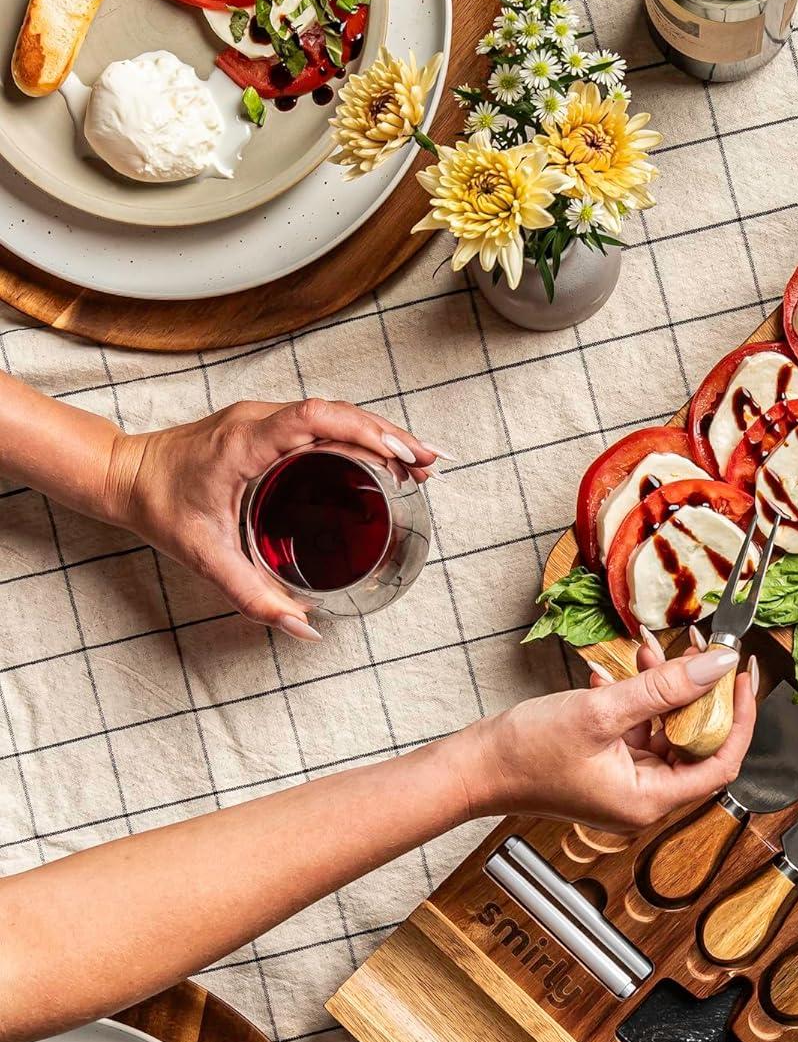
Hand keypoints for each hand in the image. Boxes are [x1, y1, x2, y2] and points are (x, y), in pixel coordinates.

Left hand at [104, 398, 444, 638]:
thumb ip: (253, 597)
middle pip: (340, 412)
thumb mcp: (205, 557)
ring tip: (419, 464)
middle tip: (431, 465)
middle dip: (391, 436)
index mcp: (247, 441)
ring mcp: (264, 419)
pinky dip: (358, 435)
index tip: (403, 457)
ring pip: (336, 413)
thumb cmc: (158, 507)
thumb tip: (304, 629)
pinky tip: (381, 459)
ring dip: (380, 434)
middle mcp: (260, 420)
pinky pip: (323, 422)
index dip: (366, 432)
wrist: (121, 473)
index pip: (317, 418)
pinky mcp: (266, 426)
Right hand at [462, 635, 758, 832]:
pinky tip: (615, 672)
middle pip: (695, 742)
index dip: (739, 716)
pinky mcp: (605, 766)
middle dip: (696, 692)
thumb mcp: (601, 712)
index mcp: (649, 800)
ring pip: (664, 730)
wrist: (472, 769)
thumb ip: (665, 688)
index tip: (742, 676)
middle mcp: (642, 797)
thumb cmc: (524, 754)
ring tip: (650, 650)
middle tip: (698, 649)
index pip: (721, 761)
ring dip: (662, 689)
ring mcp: (623, 782)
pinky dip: (634, 699)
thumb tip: (716, 666)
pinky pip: (636, 729)